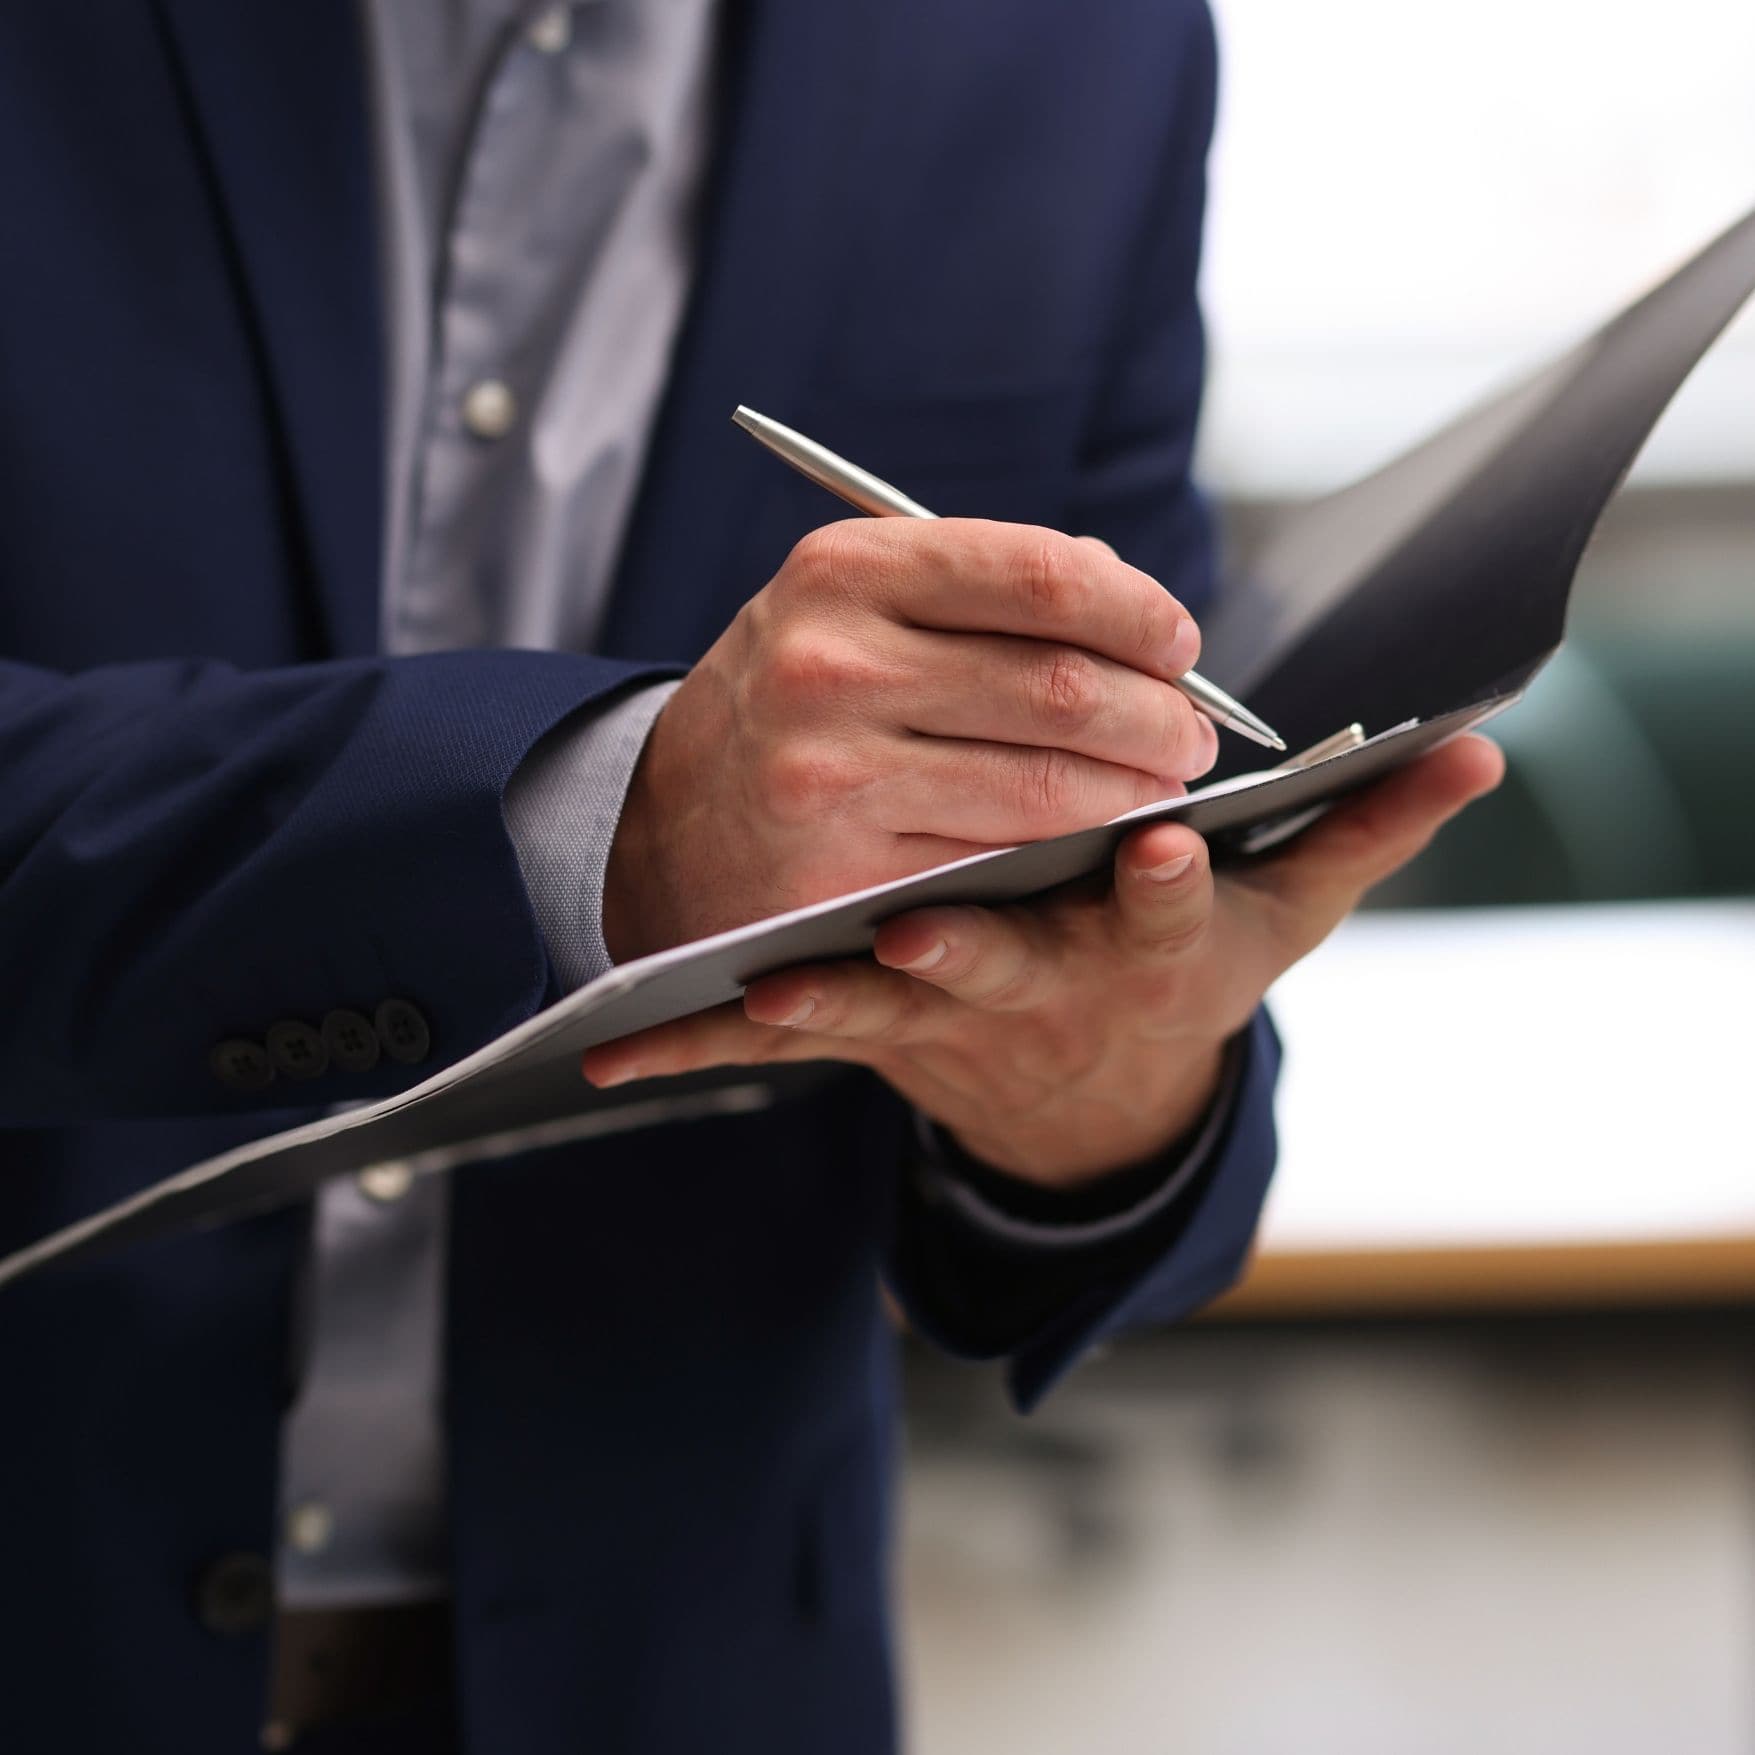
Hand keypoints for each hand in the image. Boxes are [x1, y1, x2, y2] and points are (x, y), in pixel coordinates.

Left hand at [584, 735, 1505, 1185]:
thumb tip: (1471, 749)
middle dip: (971, 951)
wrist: (1085, 1079)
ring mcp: (944, 1014)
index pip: (1165, 914)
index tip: (1162, 840)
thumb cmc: (1179, 968)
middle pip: (1007, 971)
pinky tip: (621, 1060)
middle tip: (923, 930)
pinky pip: (780, 1040)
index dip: (1168, 880)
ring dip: (817, 1013)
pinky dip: (704, 1047)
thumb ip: (1360, 830)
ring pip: (872, 1017)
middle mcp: (1042, 986)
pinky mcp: (869, 1024)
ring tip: (753, 1004)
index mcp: (1143, 949)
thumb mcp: (1278, 917)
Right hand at [601, 519, 1216, 961]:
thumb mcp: (853, 608)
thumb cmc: (792, 701)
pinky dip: (1070, 857)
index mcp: (845, 571)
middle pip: (1062, 687)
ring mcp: (830, 775)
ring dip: (1137, 793)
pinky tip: (1094, 844)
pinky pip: (1001, 866)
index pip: (1040, 576)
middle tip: (1194, 735)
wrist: (665, 823)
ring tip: (1164, 788)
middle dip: (1161, 716)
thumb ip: (982, 589)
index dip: (1137, 612)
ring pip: (1049, 788)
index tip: (1180, 644)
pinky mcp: (838, 876)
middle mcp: (830, 664)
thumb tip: (1133, 601)